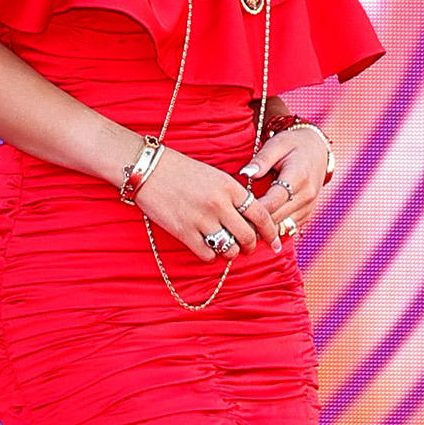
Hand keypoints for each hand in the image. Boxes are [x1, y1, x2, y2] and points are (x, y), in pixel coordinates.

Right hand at [130, 145, 269, 261]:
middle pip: (247, 236)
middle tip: (248, 248)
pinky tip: (207, 248)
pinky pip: (207, 255)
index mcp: (230, 187)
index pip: (261, 214)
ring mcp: (201, 219)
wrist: (149, 169)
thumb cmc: (182, 171)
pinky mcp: (183, 232)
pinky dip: (210, 256)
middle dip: (251, 246)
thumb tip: (250, 217)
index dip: (270, 231)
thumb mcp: (215, 176)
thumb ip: (234, 195)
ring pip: (229, 249)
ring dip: (230, 252)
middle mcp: (219, 204)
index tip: (274, 240)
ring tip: (226, 248)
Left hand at [246, 118, 334, 250]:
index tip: (235, 211)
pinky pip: (288, 228)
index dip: (253, 209)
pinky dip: (273, 230)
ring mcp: (308, 207)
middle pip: (276, 218)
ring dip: (263, 230)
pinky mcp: (307, 214)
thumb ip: (261, 160)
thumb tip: (246, 173)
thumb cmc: (293, 145)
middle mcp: (306, 195)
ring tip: (242, 229)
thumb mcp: (277, 145)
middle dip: (254, 223)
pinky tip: (257, 227)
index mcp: (298, 177)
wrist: (317, 150)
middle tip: (232, 225)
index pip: (273, 202)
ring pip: (282, 227)